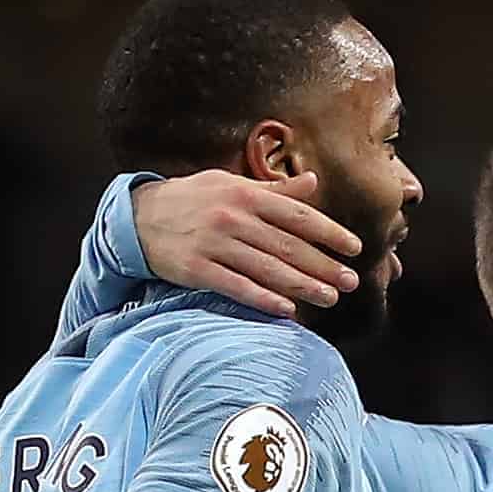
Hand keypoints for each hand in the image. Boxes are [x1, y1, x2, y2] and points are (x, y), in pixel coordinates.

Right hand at [133, 170, 363, 316]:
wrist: (137, 216)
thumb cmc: (194, 199)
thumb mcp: (231, 184)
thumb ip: (274, 189)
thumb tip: (313, 182)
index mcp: (246, 194)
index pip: (297, 215)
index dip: (330, 232)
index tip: (355, 248)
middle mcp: (233, 218)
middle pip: (288, 246)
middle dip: (324, 265)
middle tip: (351, 281)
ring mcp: (214, 244)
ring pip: (267, 269)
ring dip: (302, 286)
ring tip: (330, 297)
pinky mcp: (197, 269)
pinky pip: (237, 287)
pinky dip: (264, 298)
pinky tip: (288, 309)